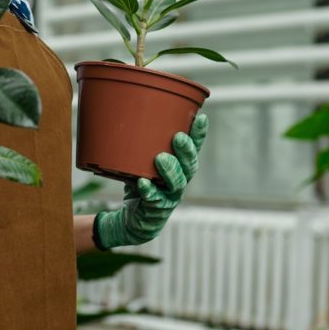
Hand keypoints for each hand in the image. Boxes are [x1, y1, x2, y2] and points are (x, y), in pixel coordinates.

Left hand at [93, 114, 207, 248]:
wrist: (134, 218)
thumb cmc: (141, 183)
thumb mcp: (141, 161)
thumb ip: (140, 143)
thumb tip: (127, 111)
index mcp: (180, 167)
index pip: (194, 149)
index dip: (199, 135)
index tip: (201, 117)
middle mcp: (180, 181)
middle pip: (190, 166)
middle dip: (186, 151)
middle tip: (178, 137)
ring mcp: (170, 197)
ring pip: (177, 184)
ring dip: (170, 170)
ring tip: (161, 158)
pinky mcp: (157, 210)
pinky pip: (155, 200)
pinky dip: (149, 191)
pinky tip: (143, 183)